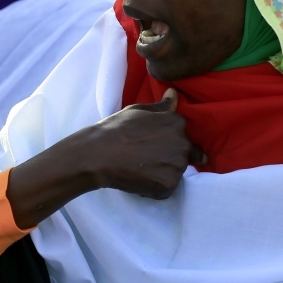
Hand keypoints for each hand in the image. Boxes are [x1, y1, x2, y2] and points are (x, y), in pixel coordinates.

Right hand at [81, 88, 205, 198]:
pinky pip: (166, 188)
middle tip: (144, 157)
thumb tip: (174, 93)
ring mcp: (177, 166)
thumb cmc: (116, 129)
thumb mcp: (139, 111)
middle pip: (182, 153)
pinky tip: (139, 179)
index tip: (151, 143)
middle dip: (167, 156)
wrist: (99, 155)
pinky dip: (155, 188)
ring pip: (175, 171)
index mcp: (178, 123)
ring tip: (140, 168)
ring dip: (162, 173)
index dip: (166, 140)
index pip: (182, 134)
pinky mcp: (169, 185)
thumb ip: (161, 106)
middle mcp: (183, 143)